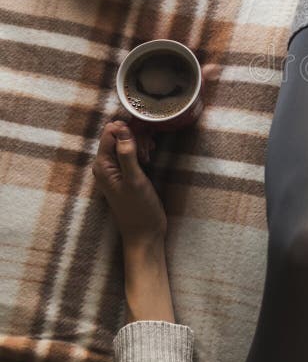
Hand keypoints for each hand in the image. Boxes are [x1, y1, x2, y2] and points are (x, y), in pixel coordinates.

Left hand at [93, 121, 165, 248]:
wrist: (145, 233)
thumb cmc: (139, 209)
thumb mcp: (134, 179)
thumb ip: (126, 153)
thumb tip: (122, 128)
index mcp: (102, 165)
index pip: (110, 132)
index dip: (128, 129)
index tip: (145, 137)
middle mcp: (105, 165)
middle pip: (118, 134)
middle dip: (136, 136)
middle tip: (148, 150)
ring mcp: (115, 169)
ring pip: (126, 142)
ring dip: (140, 143)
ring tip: (149, 155)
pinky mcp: (126, 172)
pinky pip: (131, 152)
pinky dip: (141, 150)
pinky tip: (149, 157)